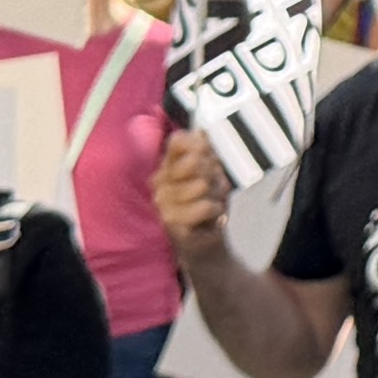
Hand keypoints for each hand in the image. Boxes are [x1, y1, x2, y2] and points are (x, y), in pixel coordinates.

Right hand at [152, 124, 232, 247]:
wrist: (206, 247)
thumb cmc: (207, 208)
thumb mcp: (212, 175)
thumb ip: (205, 152)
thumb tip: (200, 131)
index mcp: (167, 167)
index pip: (178, 141)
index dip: (200, 146)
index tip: (210, 160)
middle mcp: (159, 182)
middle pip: (195, 160)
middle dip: (215, 174)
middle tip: (215, 188)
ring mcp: (162, 202)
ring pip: (202, 183)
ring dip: (217, 195)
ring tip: (213, 204)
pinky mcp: (170, 221)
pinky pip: (204, 206)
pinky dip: (215, 211)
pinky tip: (211, 218)